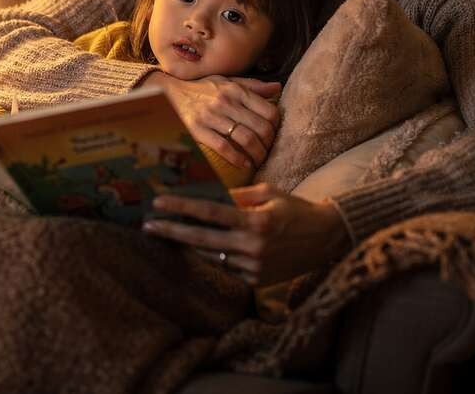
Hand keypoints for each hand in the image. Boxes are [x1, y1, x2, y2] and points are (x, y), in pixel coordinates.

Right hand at [141, 72, 281, 170]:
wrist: (170, 91)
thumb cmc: (203, 88)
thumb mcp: (227, 82)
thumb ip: (253, 86)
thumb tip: (277, 88)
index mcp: (237, 90)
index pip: (269, 111)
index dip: (276, 128)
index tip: (274, 136)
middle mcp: (226, 102)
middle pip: (261, 128)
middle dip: (269, 145)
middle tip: (268, 153)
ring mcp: (211, 116)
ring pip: (246, 138)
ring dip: (257, 154)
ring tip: (258, 161)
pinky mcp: (197, 129)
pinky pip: (223, 147)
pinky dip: (237, 159)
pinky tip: (243, 165)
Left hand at [142, 184, 353, 285]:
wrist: (327, 239)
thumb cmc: (296, 209)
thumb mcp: (269, 193)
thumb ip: (238, 196)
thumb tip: (208, 195)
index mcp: (255, 222)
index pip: (209, 213)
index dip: (181, 207)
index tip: (159, 203)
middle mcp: (252, 247)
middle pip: (201, 239)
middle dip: (172, 231)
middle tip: (148, 225)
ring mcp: (254, 267)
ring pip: (212, 255)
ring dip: (192, 244)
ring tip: (171, 233)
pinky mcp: (257, 281)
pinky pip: (228, 267)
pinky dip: (219, 255)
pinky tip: (211, 246)